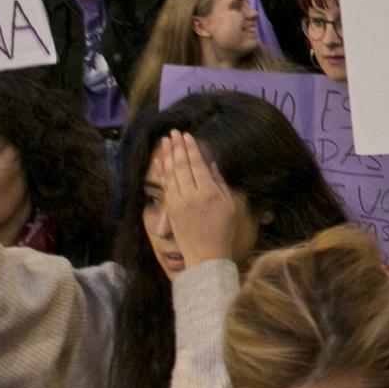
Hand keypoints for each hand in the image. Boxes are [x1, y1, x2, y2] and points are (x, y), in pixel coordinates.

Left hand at [152, 131, 238, 266]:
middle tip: (174, 132)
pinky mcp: (170, 209)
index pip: (197, 164)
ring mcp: (178, 202)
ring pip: (171, 174)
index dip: (192, 148)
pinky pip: (165, 186)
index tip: (187, 135)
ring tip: (166, 141)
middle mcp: (191, 195)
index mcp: (209, 193)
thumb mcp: (228, 205)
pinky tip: (159, 161)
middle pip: (182, 165)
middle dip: (177, 147)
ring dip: (168, 155)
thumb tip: (210, 164)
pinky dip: (162, 172)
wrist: (206, 255)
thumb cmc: (222, 230)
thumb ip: (219, 182)